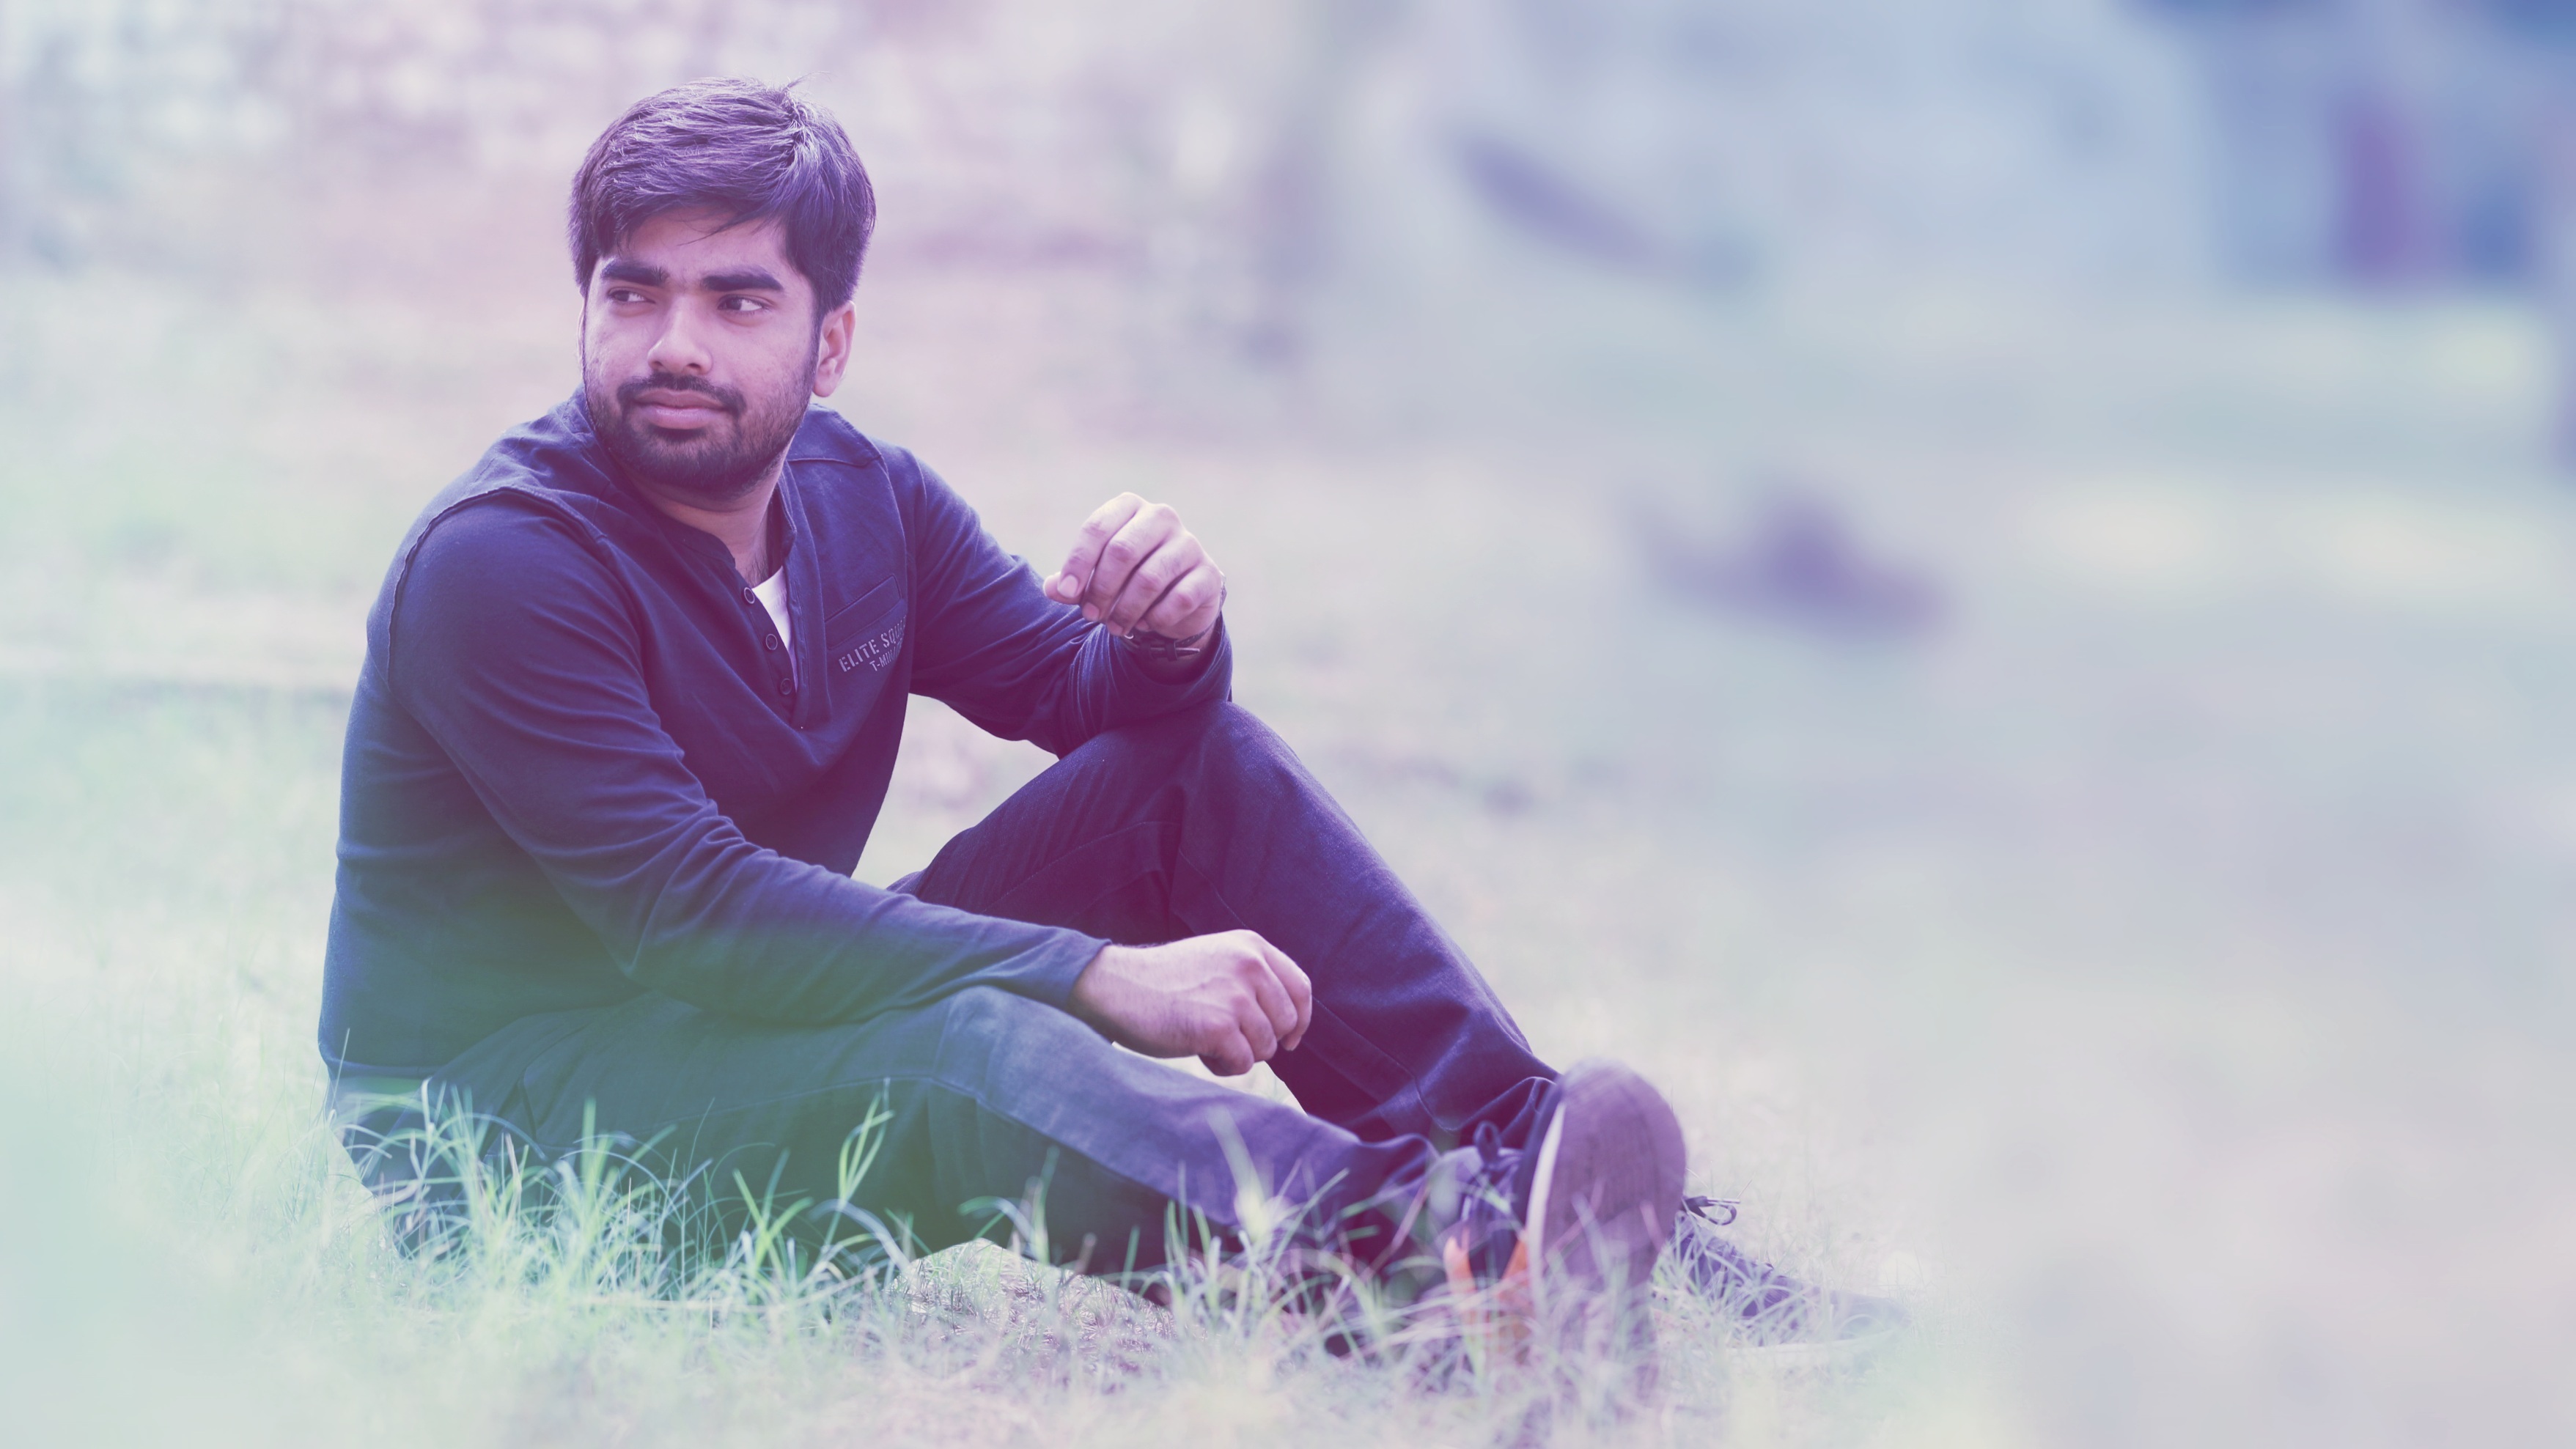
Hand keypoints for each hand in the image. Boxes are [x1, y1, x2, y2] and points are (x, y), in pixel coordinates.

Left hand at [1042, 492, 1225, 643]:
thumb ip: (1071, 583)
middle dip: (1102, 589)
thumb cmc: (1127, 580)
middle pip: (1122, 551)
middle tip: (1090, 616)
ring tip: (1115, 628)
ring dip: (1126, 610)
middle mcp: (1161, 517)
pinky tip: (1146, 624)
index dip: (1078, 562)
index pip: (1097, 528)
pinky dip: (1157, 617)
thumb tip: (1051, 588)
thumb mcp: (1095, 579)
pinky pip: (1178, 599)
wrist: (1177, 598)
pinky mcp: (1208, 573)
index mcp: (1129, 508)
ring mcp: (1189, 543)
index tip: (1067, 593)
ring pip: (1150, 578)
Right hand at [1067, 930, 1311, 1076]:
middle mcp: (1249, 965)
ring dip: (1238, 1053)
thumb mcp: (1217, 960)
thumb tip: (1291, 1023)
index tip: (1289, 1039)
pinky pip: (1243, 1063)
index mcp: (1251, 946)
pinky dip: (1223, 1066)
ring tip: (1204, 1038)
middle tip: (1226, 1037)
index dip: (1300, 1019)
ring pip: (1265, 1047)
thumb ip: (1252, 977)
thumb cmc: (1164, 981)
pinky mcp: (1219, 1027)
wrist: (1116, 986)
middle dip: (1262, 1040)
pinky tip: (1197, 1049)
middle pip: (1286, 1022)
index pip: (1301, 987)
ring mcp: (1235, 996)